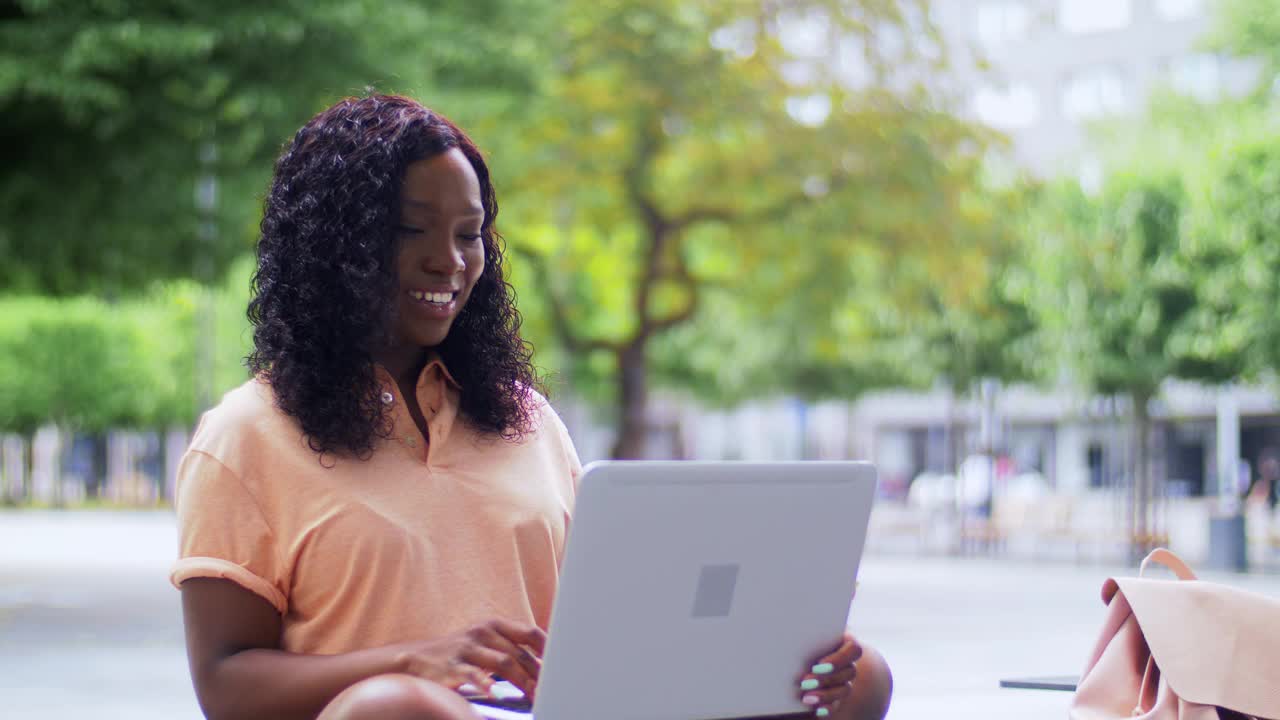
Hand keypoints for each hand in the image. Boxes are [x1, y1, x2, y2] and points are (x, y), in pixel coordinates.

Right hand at [392, 618, 546, 699]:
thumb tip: (544, 662)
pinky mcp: (453, 666)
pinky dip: (486, 685)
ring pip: (504, 664)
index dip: (548, 648)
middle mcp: (483, 632)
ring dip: (523, 682)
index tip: (563, 663)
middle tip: (551, 690)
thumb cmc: (459, 653)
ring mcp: (468, 648)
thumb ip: (510, 647)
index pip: (530, 632)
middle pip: (520, 653)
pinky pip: (474, 675)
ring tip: (535, 696)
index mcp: (494, 625)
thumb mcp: (485, 642)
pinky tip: (496, 694)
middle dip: (538, 674)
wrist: (417, 658)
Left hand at [796, 632, 861, 716]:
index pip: (854, 649)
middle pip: (849, 671)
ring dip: (825, 694)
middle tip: (805, 682)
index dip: (839, 658)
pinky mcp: (835, 696)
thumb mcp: (801, 634)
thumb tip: (795, 629)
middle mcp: (847, 661)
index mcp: (843, 642)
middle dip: (826, 678)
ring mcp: (843, 680)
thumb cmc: (795, 638)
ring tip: (806, 697)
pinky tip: (816, 709)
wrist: (791, 655)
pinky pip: (836, 705)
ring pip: (844, 689)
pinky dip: (827, 708)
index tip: (818, 664)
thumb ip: (804, 632)